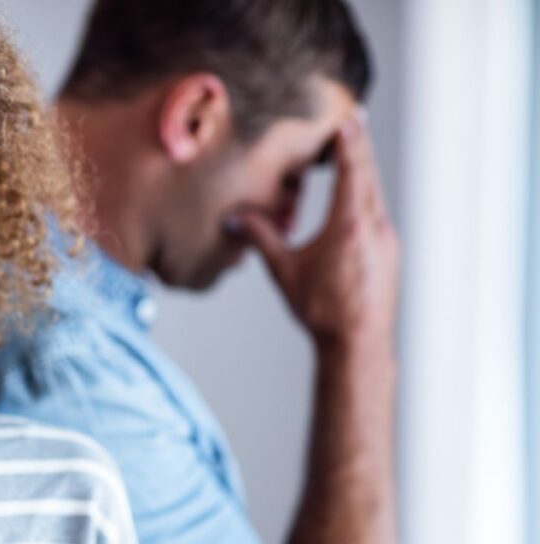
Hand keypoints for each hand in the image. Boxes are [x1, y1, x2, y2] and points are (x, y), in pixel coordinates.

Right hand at [238, 113, 399, 347]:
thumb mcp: (285, 270)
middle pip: (369, 175)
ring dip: (364, 173)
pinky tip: (357, 203)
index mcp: (349, 224)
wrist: (357, 344)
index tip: (349, 116)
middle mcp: (374, 226)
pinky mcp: (389, 255)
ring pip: (376, 195)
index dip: (349, 140)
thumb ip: (262, 238)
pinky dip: (367, 198)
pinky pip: (378, 215)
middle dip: (359, 147)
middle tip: (355, 121)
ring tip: (354, 156)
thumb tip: (236, 219)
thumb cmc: (323, 311)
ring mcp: (387, 241)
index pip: (353, 168)